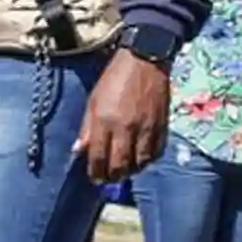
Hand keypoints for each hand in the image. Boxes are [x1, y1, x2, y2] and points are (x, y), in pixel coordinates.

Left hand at [78, 54, 171, 184]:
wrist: (144, 61)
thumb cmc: (114, 80)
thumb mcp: (93, 101)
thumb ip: (87, 128)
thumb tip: (79, 150)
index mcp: (105, 121)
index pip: (99, 157)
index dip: (96, 172)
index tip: (95, 178)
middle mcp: (126, 128)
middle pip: (120, 165)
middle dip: (113, 177)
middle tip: (109, 179)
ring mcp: (146, 128)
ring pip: (140, 163)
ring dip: (132, 171)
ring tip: (125, 171)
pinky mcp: (162, 126)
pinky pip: (156, 153)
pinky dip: (148, 160)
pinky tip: (142, 159)